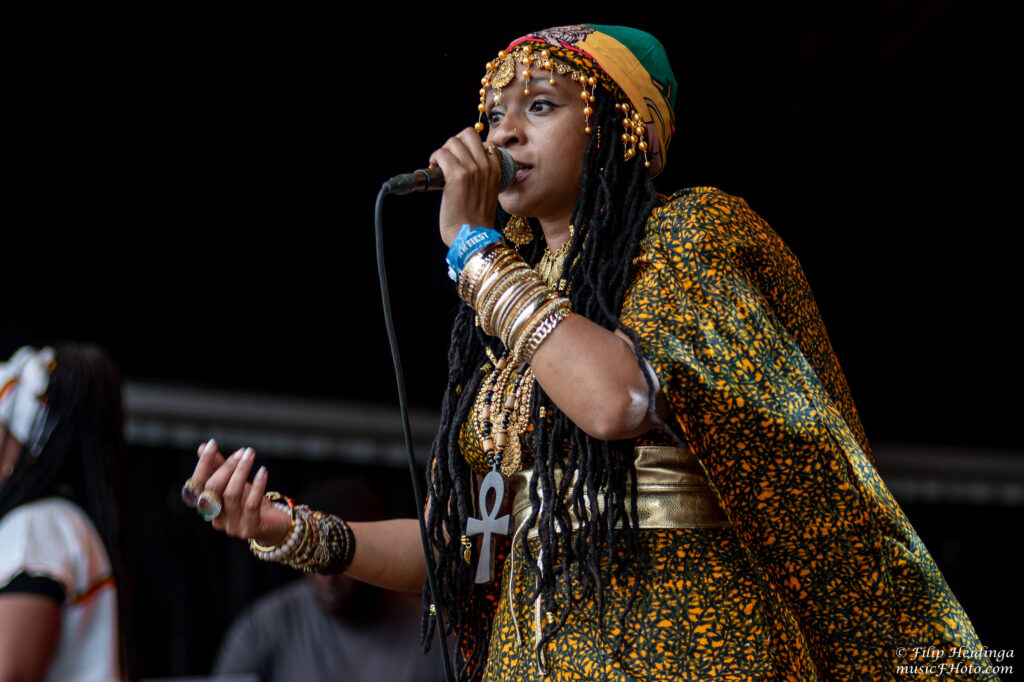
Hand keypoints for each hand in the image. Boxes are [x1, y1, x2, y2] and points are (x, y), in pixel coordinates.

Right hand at [186, 439, 289, 546]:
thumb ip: (219, 467)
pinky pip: (251, 505)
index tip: (212, 444)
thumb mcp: (235, 482)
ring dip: (241, 471)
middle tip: (243, 452)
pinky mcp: (249, 529)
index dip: (202, 464)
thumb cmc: (251, 501)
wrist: (275, 524)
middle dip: (227, 466)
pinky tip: (263, 471)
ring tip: (250, 456)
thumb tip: (202, 447)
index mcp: (207, 507)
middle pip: (213, 489)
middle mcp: (215, 519)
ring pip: (231, 495)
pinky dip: (257, 485)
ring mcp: (231, 527)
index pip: (197, 485)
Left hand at [428, 127, 501, 245]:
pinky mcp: (457, 176)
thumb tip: (462, 166)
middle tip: (448, 159)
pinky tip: (433, 169)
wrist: (474, 237)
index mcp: (496, 169)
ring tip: (438, 166)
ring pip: (453, 142)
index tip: (460, 159)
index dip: (469, 147)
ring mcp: (472, 169)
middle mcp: (486, 165)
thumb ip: (481, 177)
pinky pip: (441, 153)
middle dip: (454, 143)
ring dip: (442, 152)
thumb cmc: (477, 221)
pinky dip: (434, 159)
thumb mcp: (488, 193)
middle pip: (468, 134)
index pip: (485, 142)